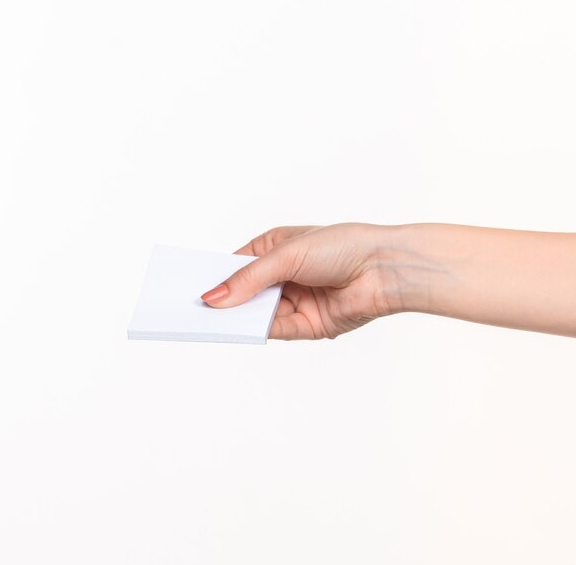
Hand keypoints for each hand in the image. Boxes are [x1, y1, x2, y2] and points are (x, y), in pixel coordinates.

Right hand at [199, 223, 405, 339]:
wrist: (384, 267)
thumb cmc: (341, 245)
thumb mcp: (286, 255)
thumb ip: (249, 278)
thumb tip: (215, 298)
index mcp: (277, 249)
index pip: (238, 264)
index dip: (216, 275)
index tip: (190, 286)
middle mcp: (285, 275)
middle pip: (246, 292)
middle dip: (224, 299)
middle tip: (192, 308)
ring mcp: (296, 300)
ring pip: (258, 312)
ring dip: (238, 317)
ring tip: (207, 321)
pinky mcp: (309, 324)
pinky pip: (276, 329)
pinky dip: (257, 329)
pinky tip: (237, 329)